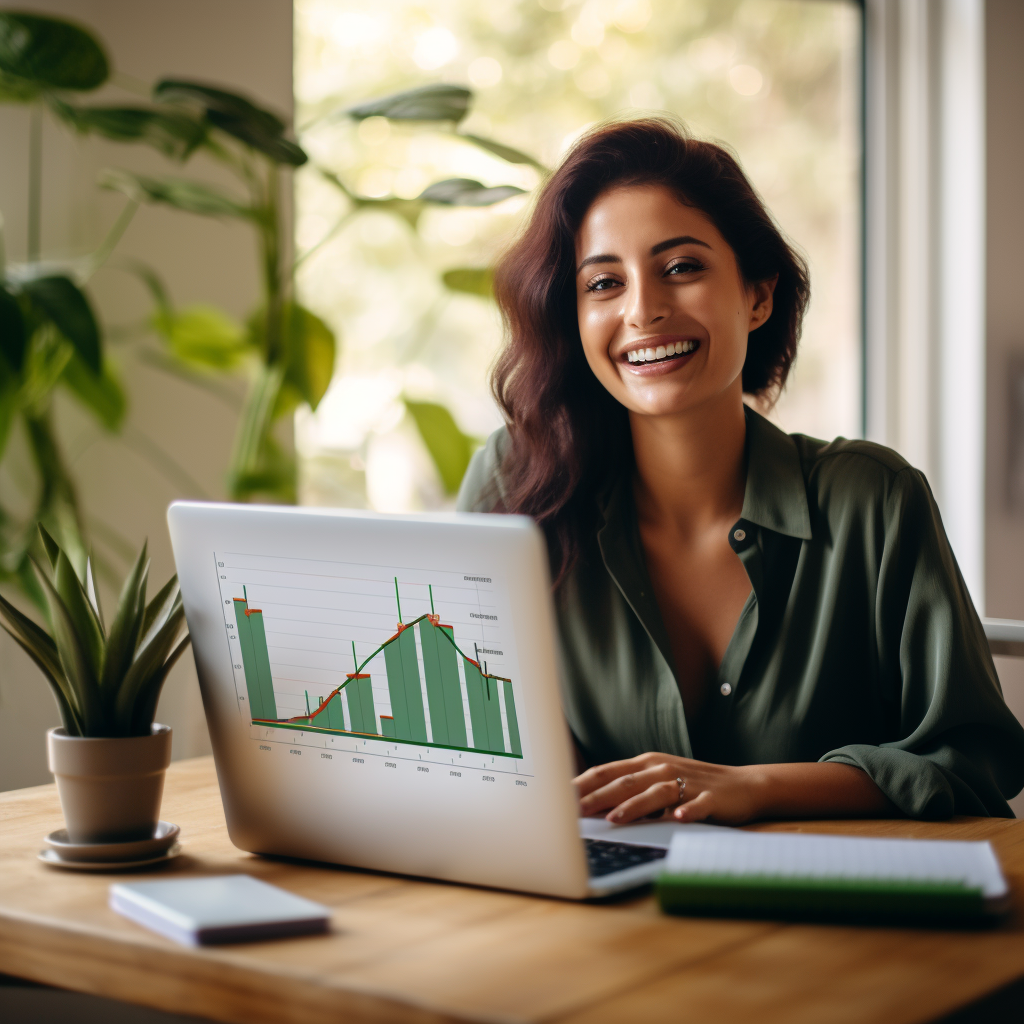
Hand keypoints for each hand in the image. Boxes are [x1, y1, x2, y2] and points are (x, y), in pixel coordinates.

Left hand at [574, 752, 765, 824]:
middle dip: (598, 797)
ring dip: (634, 806)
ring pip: (655, 793)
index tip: (558, 796)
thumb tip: (589, 805)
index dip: (583, 783)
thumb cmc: (692, 785)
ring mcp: (687, 782)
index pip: (607, 772)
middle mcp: (662, 769)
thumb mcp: (656, 782)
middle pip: (625, 782)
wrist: (742, 785)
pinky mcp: (711, 798)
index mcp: (646, 764)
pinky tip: (677, 820)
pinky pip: (697, 805)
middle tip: (574, 811)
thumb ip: (628, 790)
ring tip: (614, 819)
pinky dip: (686, 811)